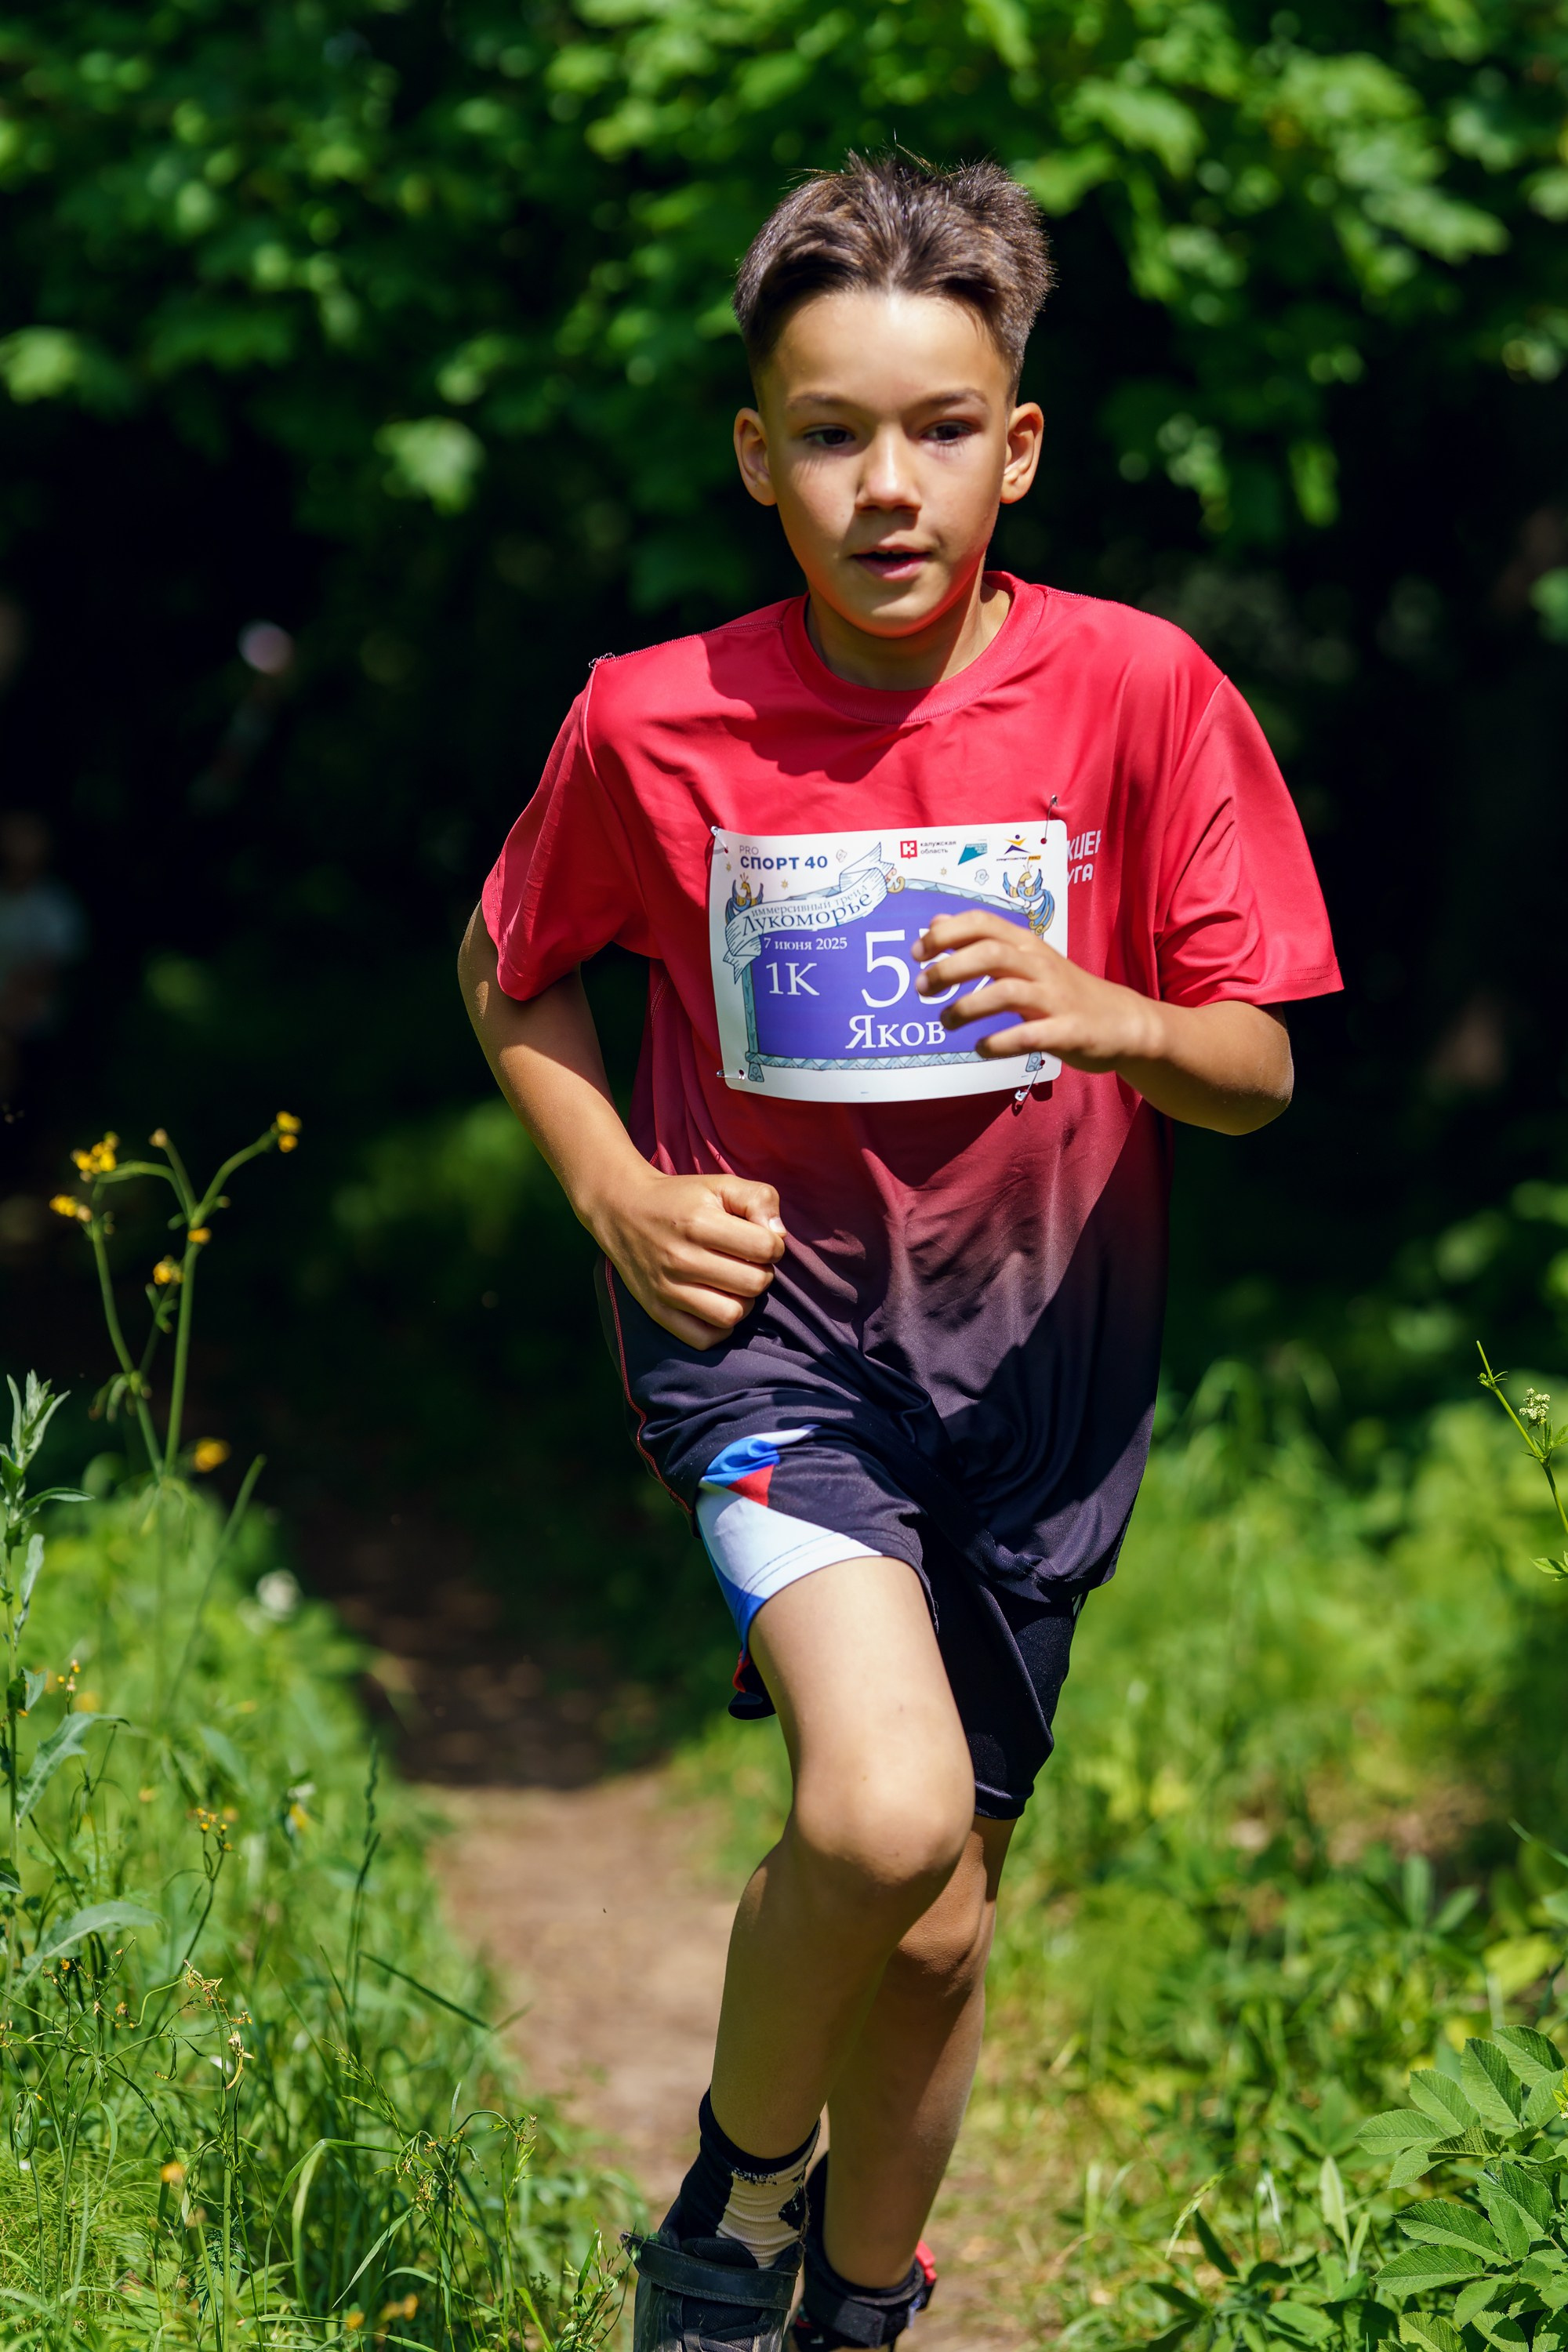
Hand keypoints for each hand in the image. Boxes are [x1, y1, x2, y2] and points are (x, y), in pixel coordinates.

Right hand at [586, 1163, 787, 1350]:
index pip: (765, 1248)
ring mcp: (667, 1289)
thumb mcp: (721, 1185)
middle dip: (761, 1272)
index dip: (773, 1245)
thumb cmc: (681, 1199)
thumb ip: (760, 1199)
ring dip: (743, 1301)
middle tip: (746, 1262)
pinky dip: (719, 1326)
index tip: (759, 1240)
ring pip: (732, 1314)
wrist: (623, 1212)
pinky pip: (705, 1338)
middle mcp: (681, 1258)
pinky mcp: (657, 1311)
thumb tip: (778, 1236)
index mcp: (699, 1222)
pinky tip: (717, 1303)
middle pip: (754, 1284)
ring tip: (733, 1284)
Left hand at [913, 911, 1156, 1069]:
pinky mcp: (1067, 1031)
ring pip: (1006, 992)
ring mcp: (1055, 998)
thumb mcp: (1024, 959)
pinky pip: (1029, 1035)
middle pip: (990, 954)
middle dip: (949, 969)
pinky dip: (999, 1042)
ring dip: (967, 1008)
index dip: (945, 934)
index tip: (917, 952)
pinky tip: (980, 1049)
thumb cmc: (1062, 990)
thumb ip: (981, 942)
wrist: (1121, 1022)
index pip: (982, 923)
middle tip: (922, 988)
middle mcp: (1040, 965)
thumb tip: (937, 923)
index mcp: (1027, 945)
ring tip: (945, 1022)